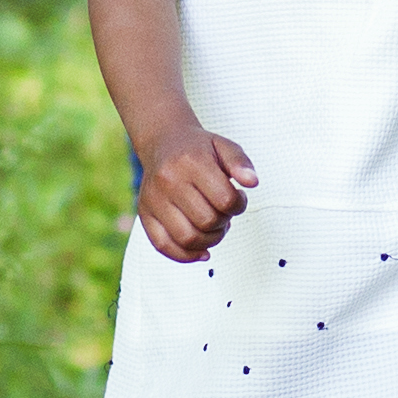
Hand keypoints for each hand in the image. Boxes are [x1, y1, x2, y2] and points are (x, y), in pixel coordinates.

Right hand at [134, 125, 257, 262]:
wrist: (163, 142)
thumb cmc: (197, 149)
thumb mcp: (224, 146)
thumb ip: (241, 162)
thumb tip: (252, 182)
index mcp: (190, 162)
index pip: (224, 200)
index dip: (239, 205)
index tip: (238, 199)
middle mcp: (168, 181)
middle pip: (207, 221)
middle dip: (224, 223)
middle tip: (225, 213)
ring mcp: (153, 200)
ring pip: (187, 238)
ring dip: (210, 240)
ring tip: (214, 227)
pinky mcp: (145, 214)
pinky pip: (163, 246)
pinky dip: (186, 255)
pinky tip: (202, 250)